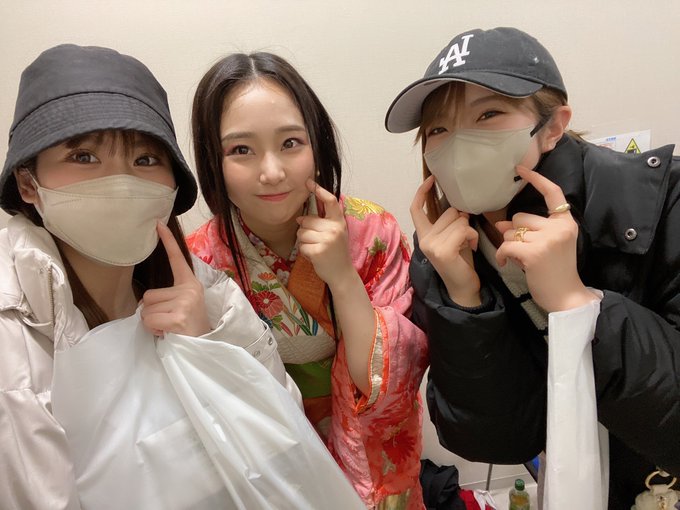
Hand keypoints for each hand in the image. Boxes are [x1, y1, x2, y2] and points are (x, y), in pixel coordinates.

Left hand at [140, 221, 210, 336]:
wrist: (204, 348)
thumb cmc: (189, 329)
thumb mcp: (183, 306)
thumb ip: (169, 297)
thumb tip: (145, 303)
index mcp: (190, 284)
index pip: (176, 259)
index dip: (167, 242)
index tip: (157, 225)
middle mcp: (189, 289)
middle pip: (149, 295)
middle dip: (153, 312)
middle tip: (169, 321)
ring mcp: (185, 302)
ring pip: (146, 309)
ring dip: (152, 322)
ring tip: (169, 328)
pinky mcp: (179, 316)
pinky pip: (150, 320)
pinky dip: (153, 330)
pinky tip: (168, 333)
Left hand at [296, 179, 353, 288]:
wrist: (342, 273)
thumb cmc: (336, 252)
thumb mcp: (335, 233)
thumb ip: (322, 223)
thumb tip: (299, 218)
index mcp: (339, 222)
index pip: (330, 201)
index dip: (319, 190)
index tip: (309, 182)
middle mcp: (334, 229)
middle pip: (307, 221)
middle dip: (306, 230)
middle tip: (317, 241)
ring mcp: (327, 240)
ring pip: (302, 233)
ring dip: (304, 242)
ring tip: (316, 248)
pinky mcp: (318, 251)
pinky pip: (302, 246)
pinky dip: (304, 252)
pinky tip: (314, 256)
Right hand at [410, 175, 480, 306]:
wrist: (463, 288)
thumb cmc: (460, 263)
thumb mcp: (452, 239)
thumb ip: (450, 223)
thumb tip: (458, 206)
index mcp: (424, 235)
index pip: (416, 210)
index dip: (422, 192)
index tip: (432, 179)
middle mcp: (424, 239)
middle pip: (448, 211)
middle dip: (462, 220)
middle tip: (465, 238)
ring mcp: (431, 245)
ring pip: (458, 220)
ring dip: (469, 230)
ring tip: (468, 244)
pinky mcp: (443, 250)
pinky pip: (463, 229)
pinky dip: (472, 236)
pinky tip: (472, 247)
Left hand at [495, 166, 596, 311]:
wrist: (566, 297)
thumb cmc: (556, 272)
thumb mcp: (549, 245)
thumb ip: (529, 230)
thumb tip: (500, 224)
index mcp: (566, 222)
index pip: (553, 193)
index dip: (537, 180)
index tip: (521, 169)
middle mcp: (559, 227)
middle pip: (520, 217)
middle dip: (514, 233)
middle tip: (522, 250)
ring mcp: (547, 239)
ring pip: (511, 232)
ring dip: (509, 246)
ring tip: (519, 259)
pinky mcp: (534, 252)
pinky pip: (506, 246)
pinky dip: (503, 255)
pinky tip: (507, 264)